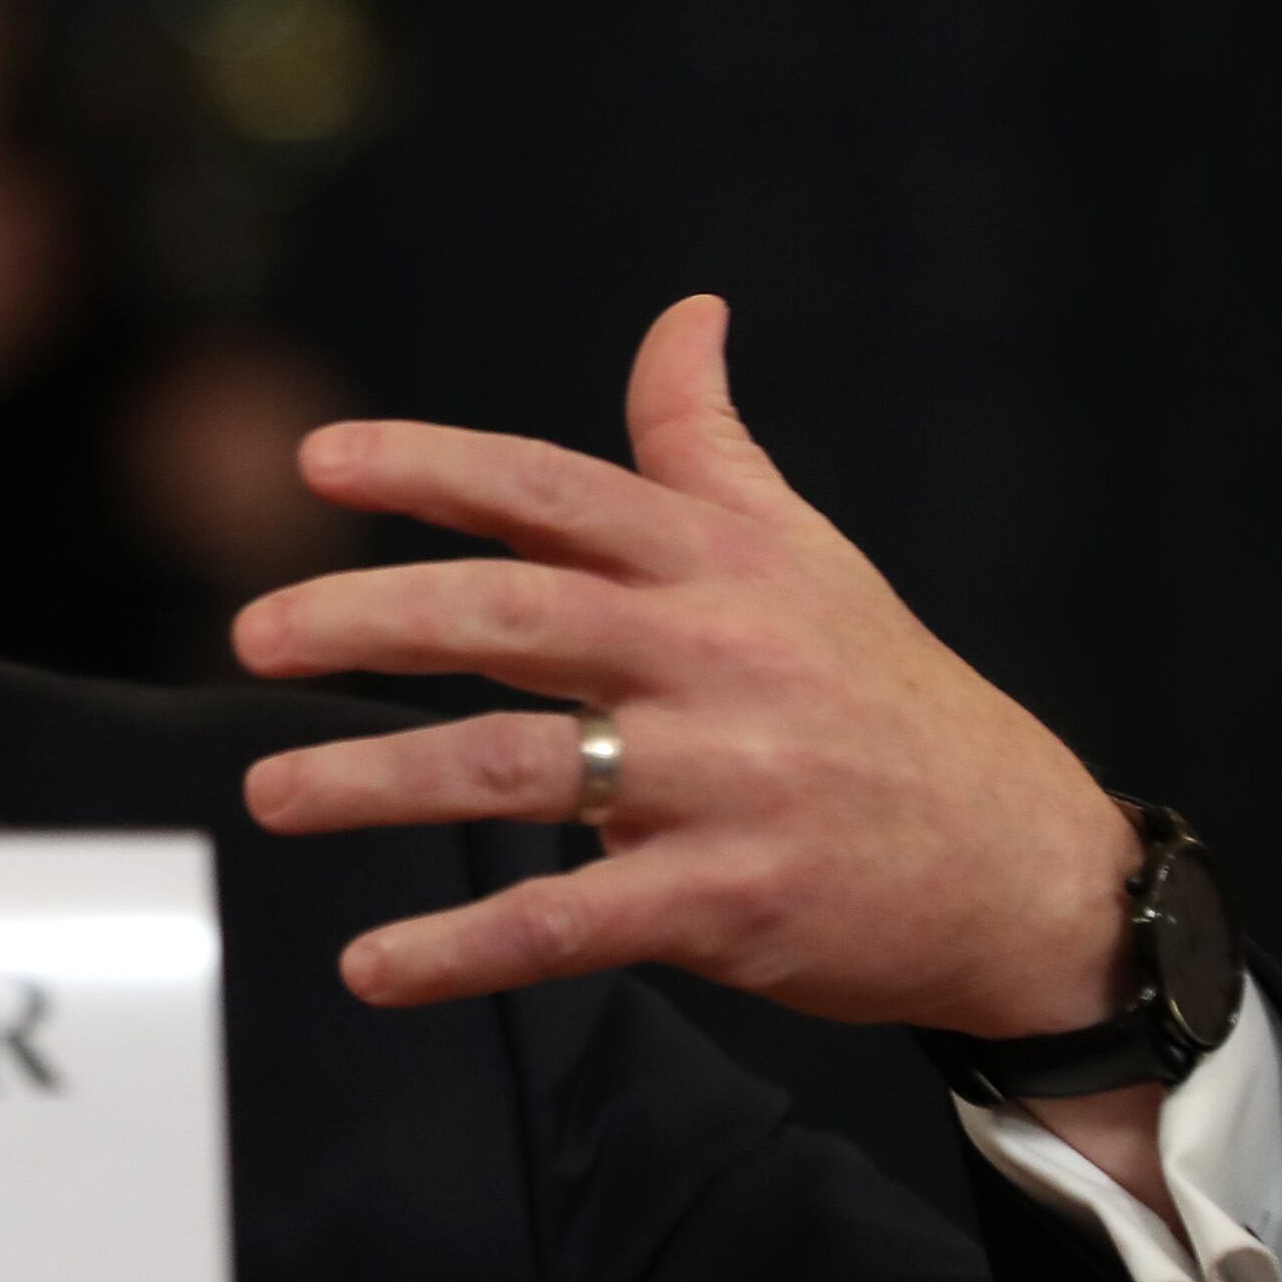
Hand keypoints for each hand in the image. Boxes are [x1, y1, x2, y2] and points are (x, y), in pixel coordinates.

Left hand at [232, 296, 1140, 1045]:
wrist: (1029, 866)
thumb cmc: (887, 696)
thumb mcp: (807, 554)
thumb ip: (708, 444)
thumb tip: (685, 313)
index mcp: (719, 565)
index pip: (551, 493)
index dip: (430, 468)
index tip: (312, 460)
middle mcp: (716, 657)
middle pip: (513, 617)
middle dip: (370, 617)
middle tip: (252, 634)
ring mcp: (725, 780)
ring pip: (518, 769)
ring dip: (379, 781)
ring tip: (269, 795)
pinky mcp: (731, 900)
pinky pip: (571, 922)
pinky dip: (464, 950)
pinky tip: (370, 968)